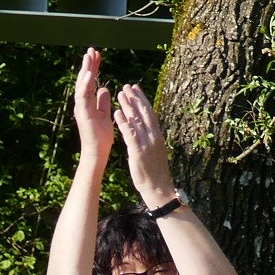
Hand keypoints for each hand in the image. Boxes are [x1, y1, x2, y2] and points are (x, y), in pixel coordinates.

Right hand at [72, 47, 115, 163]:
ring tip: (89, 56)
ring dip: (85, 70)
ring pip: (82, 85)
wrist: (97, 153)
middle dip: (88, 64)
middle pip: (84, 80)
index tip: (98, 55)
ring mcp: (81, 108)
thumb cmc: (101, 136)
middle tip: (92, 50)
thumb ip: (103, 101)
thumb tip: (104, 88)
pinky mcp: (83, 114)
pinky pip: (83, 96)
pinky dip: (86, 84)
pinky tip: (91, 74)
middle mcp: (82, 103)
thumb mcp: (105, 114)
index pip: (91, 81)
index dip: (94, 68)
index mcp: (88, 103)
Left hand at [112, 81, 176, 206]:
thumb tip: (145, 128)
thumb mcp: (154, 152)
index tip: (136, 88)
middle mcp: (153, 137)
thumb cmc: (155, 173)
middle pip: (144, 113)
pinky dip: (123, 122)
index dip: (143, 100)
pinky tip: (116, 113)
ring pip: (136, 120)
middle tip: (126, 85)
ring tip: (119, 93)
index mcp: (157, 136)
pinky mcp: (138, 152)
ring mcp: (147, 144)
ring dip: (128, 106)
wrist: (158, 189)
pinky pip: (130, 134)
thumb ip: (149, 139)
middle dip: (135, 98)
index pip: (150, 113)